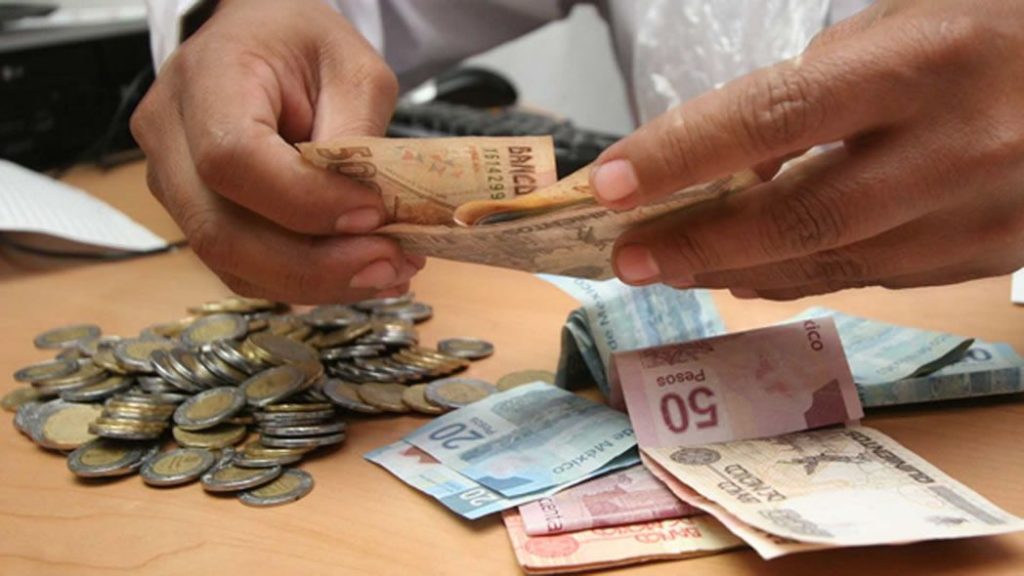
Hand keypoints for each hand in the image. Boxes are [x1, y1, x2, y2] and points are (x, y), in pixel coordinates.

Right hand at [131, 0, 423, 303]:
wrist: (258, 42)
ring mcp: (172, 184)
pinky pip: (242, 269)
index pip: (233, 159)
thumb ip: (357, 135)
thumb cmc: (300, 45)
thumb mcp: (352, 69)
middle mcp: (170, 136)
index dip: (304, 202)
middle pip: (221, 232)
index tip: (373, 214)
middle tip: (390, 264)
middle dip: (314, 265)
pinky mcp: (195, 217)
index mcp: (205, 79)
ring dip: (316, 282)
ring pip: (231, 264)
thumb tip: (368, 215)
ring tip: (386, 271)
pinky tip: (359, 272)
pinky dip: (303, 282)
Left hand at [590, 0, 1023, 299]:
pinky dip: (797, 277)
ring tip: (669, 267)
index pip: (777, 114)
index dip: (684, 154)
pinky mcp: (985, 255)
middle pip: (797, 216)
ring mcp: (976, 215)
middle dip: (696, 242)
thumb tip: (740, 163)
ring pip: (829, 262)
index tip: (610, 186)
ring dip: (734, 269)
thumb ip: (818, 85)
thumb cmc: (992, 31)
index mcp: (925, 62)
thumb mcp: (908, 17)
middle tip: (624, 257)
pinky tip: (747, 273)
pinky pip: (871, 277)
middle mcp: (953, 148)